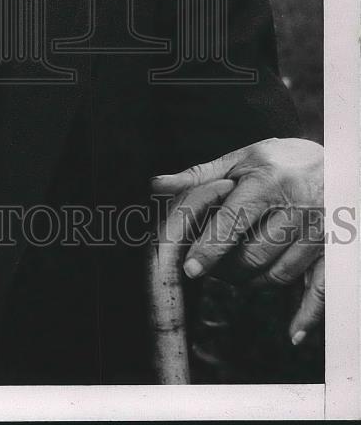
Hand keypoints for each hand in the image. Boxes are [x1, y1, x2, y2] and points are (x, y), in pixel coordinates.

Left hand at [151, 137, 323, 344]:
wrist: (336, 162)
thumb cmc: (280, 161)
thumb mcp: (240, 160)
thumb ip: (199, 176)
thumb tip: (156, 184)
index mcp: (268, 182)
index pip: (234, 222)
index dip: (210, 247)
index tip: (191, 268)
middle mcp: (296, 208)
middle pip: (254, 254)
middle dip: (227, 267)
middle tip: (211, 267)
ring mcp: (318, 233)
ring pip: (279, 274)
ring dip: (253, 281)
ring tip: (238, 272)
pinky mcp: (334, 251)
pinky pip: (321, 289)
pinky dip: (307, 315)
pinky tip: (293, 333)